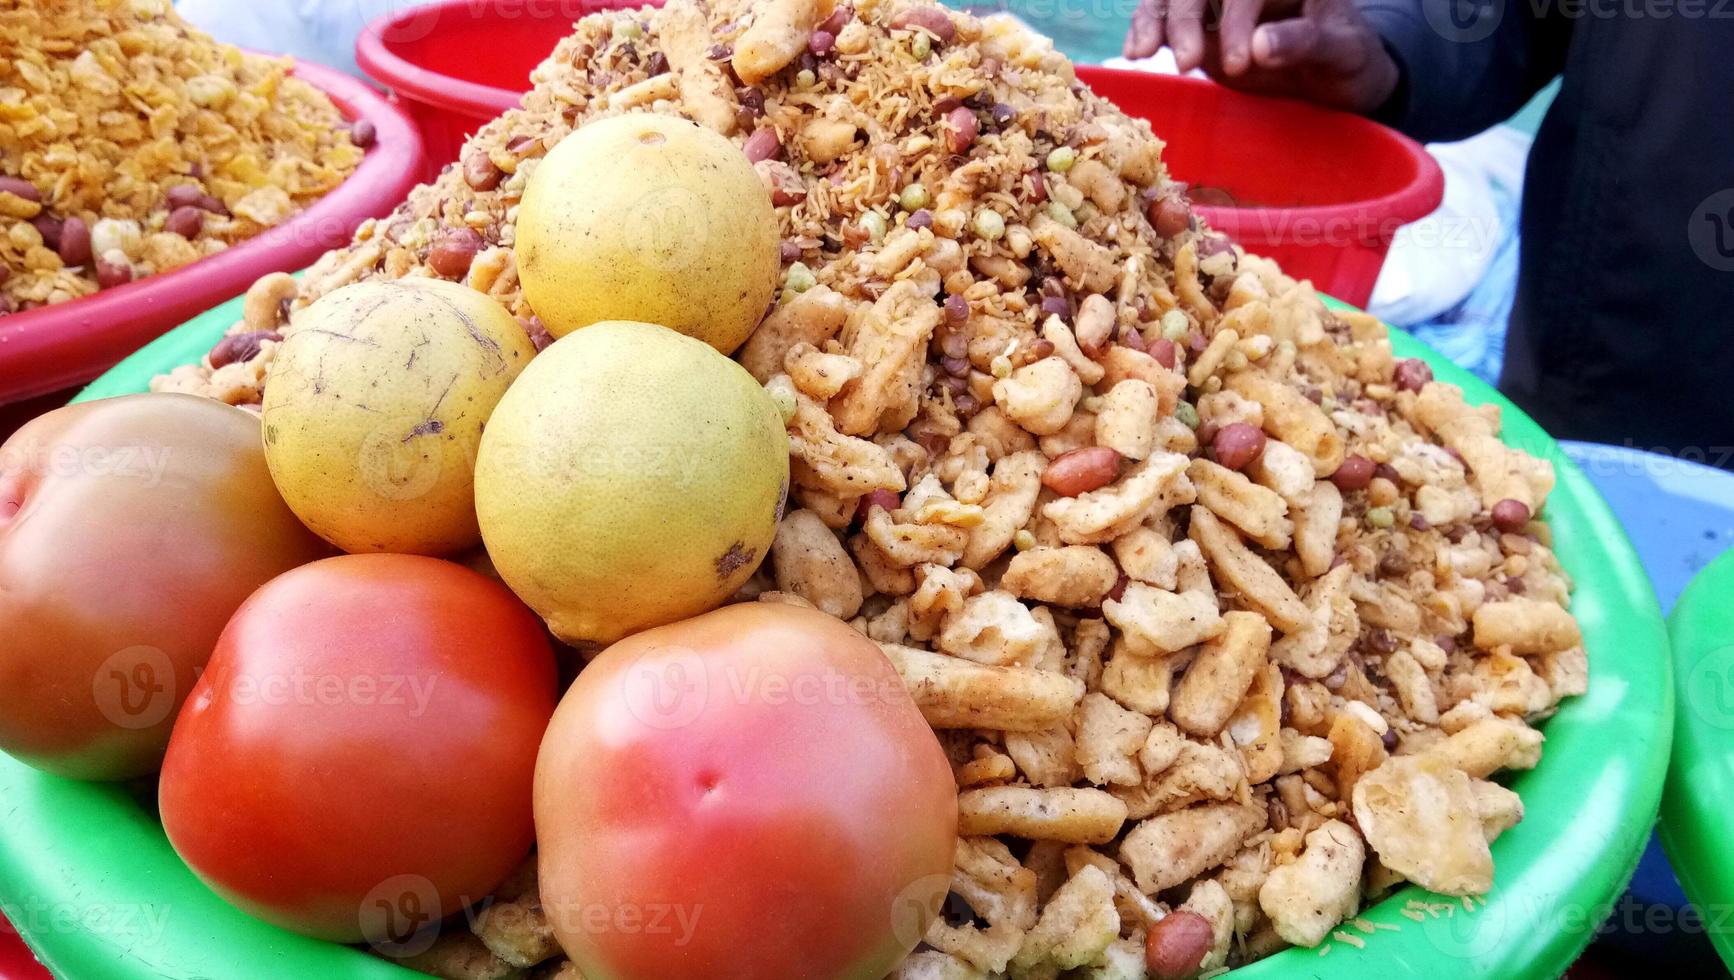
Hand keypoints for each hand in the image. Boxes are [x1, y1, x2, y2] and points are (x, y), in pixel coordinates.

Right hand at [1122, 0, 1400, 114]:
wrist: (1336, 77)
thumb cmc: (1348, 59)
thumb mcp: (1343, 51)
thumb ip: (1305, 42)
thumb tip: (1260, 45)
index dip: (1239, 18)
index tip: (1241, 62)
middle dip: (1186, 17)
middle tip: (1188, 64)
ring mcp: (1219, 0)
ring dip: (1154, 19)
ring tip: (1141, 53)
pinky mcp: (1198, 23)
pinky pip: (1163, 17)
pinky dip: (1146, 30)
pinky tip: (1135, 52)